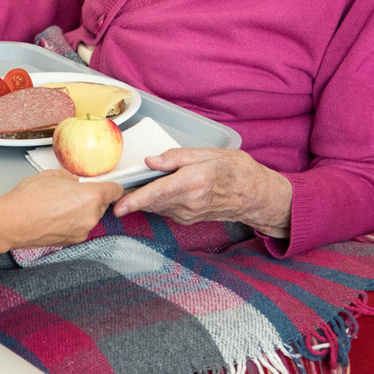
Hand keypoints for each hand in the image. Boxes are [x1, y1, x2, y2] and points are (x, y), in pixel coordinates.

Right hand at [1, 170, 122, 248]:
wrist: (12, 222)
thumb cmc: (30, 198)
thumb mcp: (53, 175)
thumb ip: (70, 178)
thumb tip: (73, 182)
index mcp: (91, 197)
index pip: (115, 191)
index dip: (113, 186)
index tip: (112, 186)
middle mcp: (90, 217)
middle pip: (100, 205)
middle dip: (91, 198)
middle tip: (72, 192)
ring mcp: (80, 232)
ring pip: (88, 217)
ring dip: (79, 211)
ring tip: (57, 205)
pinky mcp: (69, 242)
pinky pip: (76, 228)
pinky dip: (70, 222)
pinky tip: (53, 216)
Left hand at [112, 148, 292, 237]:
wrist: (255, 195)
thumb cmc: (236, 170)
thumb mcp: (209, 154)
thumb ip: (177, 157)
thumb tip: (151, 161)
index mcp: (194, 182)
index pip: (158, 192)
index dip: (136, 200)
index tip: (118, 206)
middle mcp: (189, 202)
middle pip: (152, 201)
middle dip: (132, 195)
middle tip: (119, 184)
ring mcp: (188, 214)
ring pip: (156, 206)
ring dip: (143, 197)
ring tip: (136, 184)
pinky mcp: (187, 219)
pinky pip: (164, 209)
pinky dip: (156, 200)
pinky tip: (159, 189)